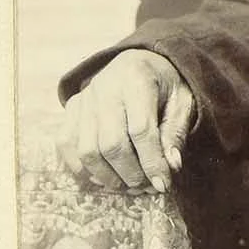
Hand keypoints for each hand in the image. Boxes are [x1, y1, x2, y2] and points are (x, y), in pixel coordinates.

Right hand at [58, 50, 195, 193]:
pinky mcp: (71, 109)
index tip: (163, 184)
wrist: (137, 62)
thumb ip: (175, 133)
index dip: (152, 162)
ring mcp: (84, 98)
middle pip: (111, 143)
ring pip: (86, 150)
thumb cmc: (164, 86)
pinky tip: (103, 176)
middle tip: (147, 186)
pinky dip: (82, 168)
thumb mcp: (181, 102)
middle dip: (131, 173)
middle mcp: (104, 86)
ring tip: (128, 184)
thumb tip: (170, 167)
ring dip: (108, 176)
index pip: (141, 129)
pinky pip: (66, 145)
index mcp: (136, 79)